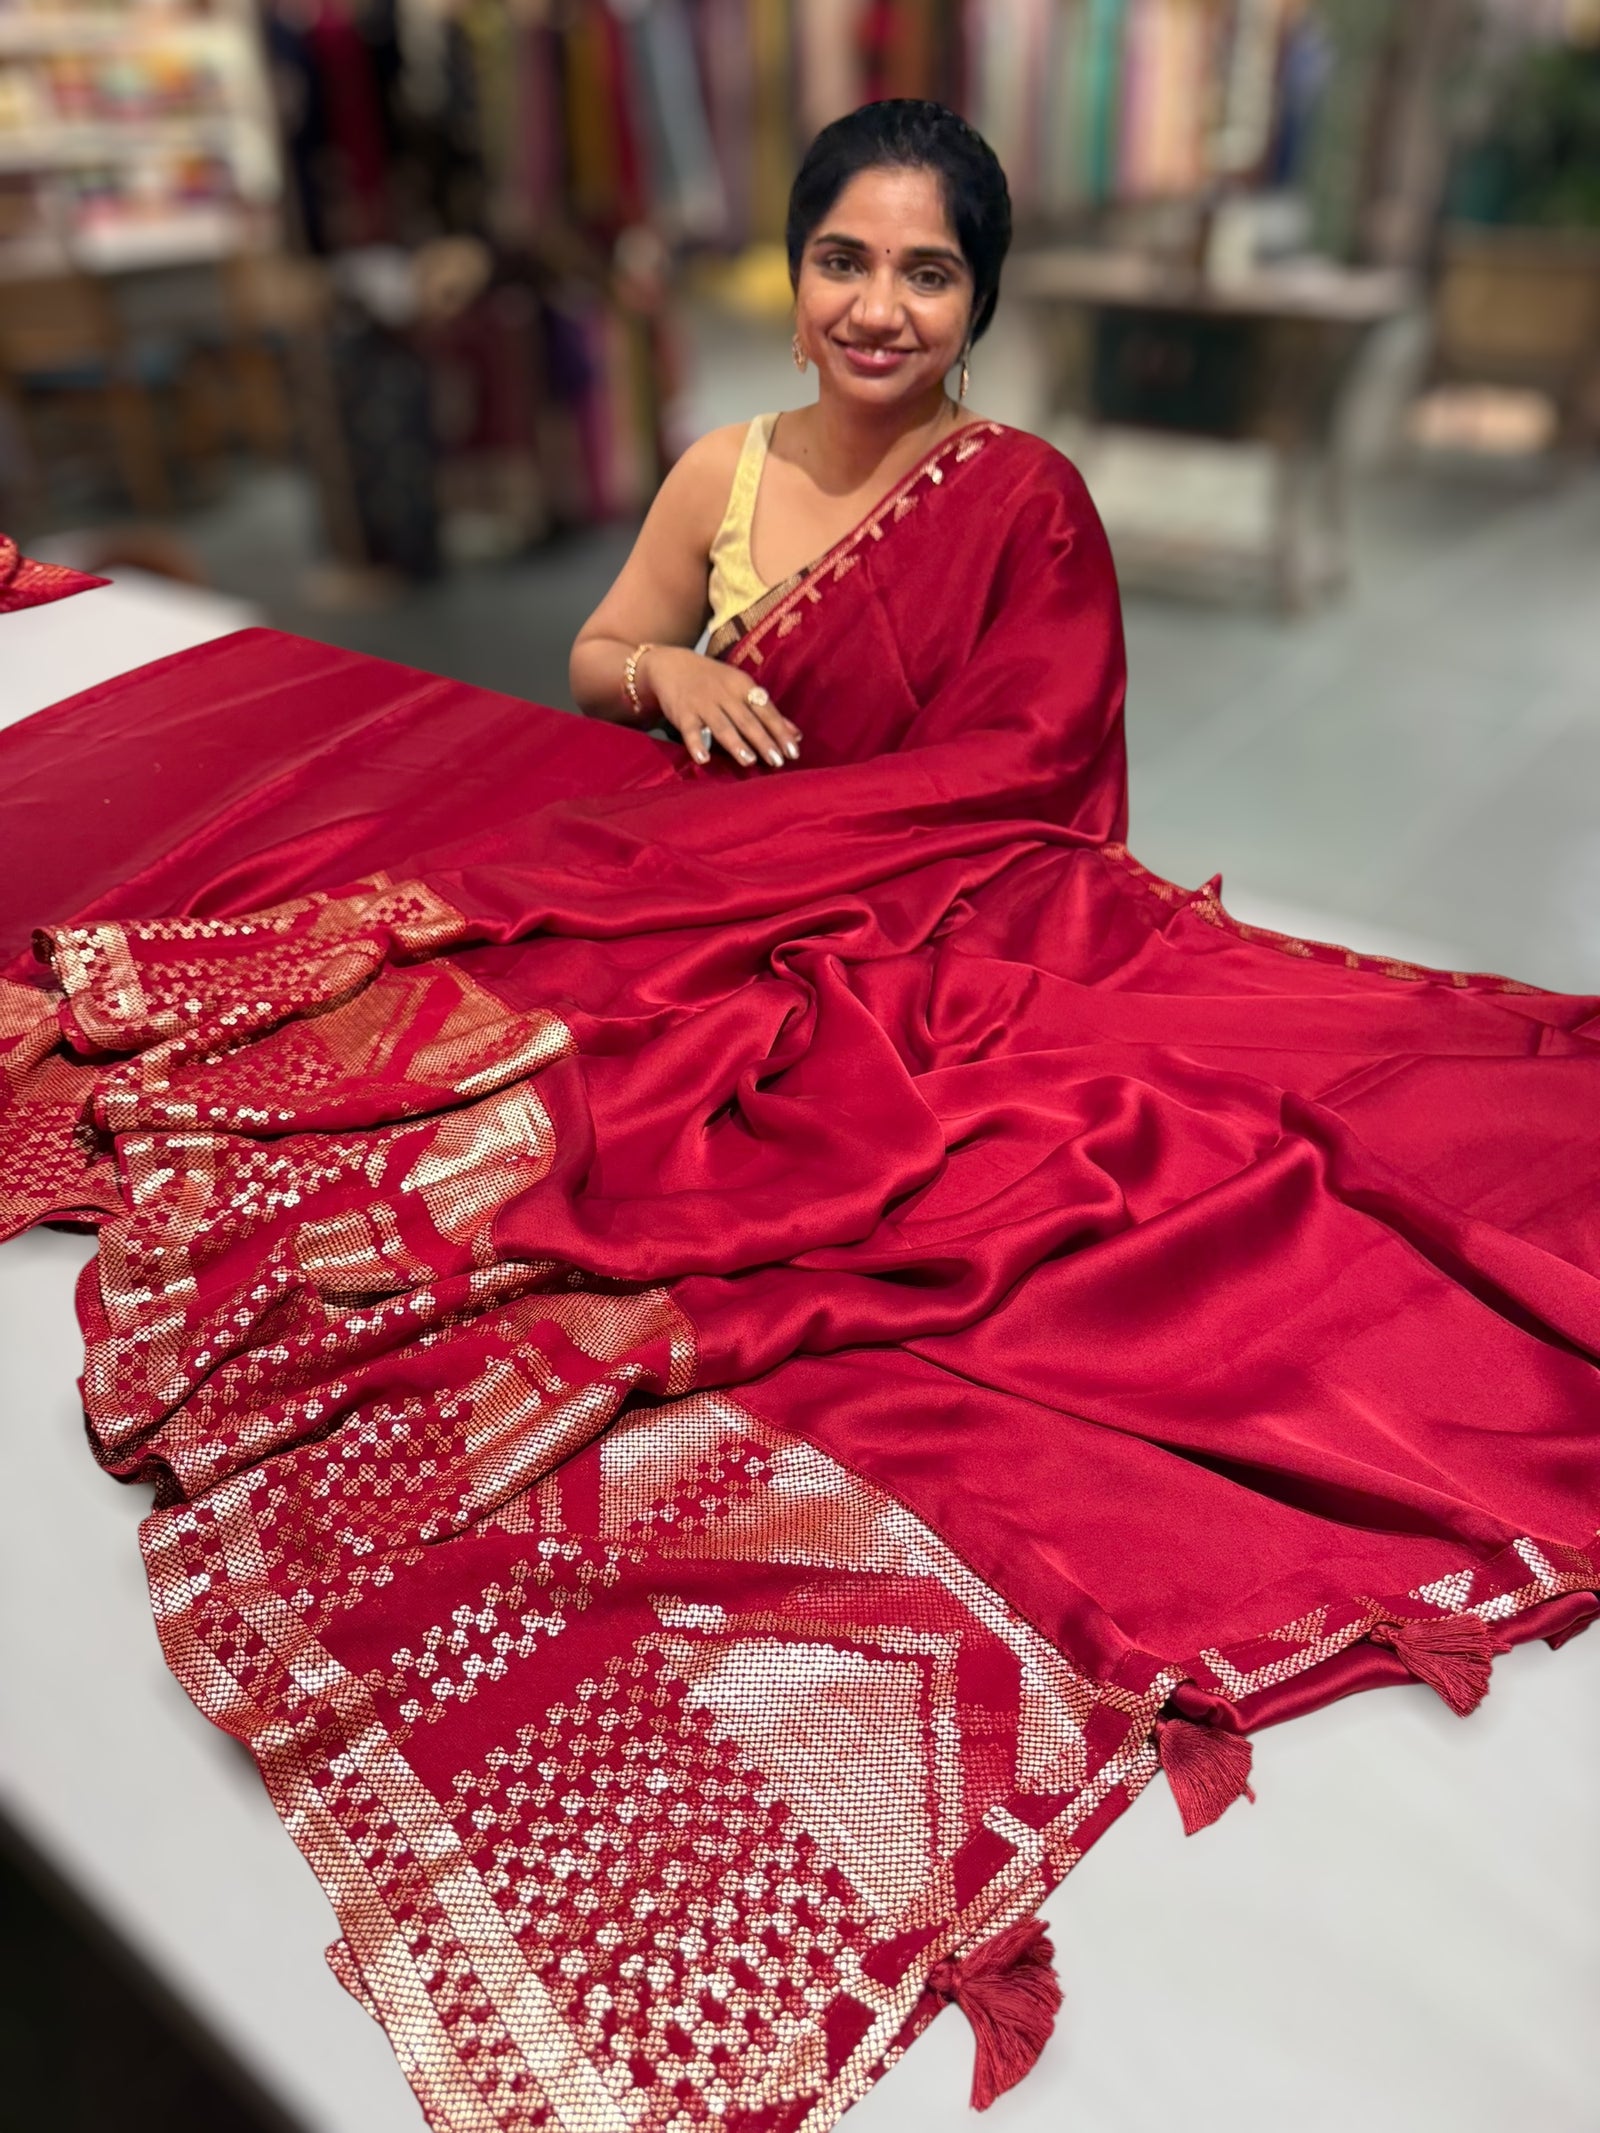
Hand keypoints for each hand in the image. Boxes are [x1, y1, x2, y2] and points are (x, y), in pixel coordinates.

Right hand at [642, 646, 801, 769]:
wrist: (672, 665)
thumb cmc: (714, 681)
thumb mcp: (742, 688)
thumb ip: (767, 712)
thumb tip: (796, 734)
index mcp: (743, 685)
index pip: (765, 710)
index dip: (779, 730)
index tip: (793, 751)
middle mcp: (724, 693)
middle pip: (747, 719)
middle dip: (762, 740)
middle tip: (777, 761)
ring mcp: (703, 703)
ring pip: (721, 725)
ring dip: (735, 743)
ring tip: (749, 761)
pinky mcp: (682, 713)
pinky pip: (690, 730)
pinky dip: (696, 744)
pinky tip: (704, 759)